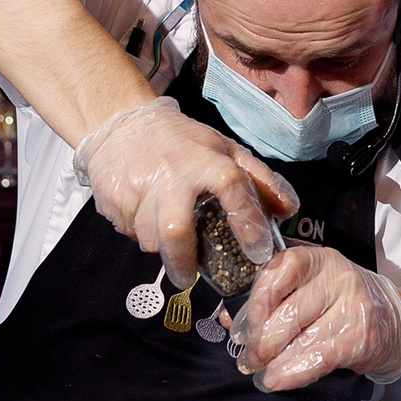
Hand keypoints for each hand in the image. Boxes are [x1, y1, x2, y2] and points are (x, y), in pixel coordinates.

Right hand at [73, 97, 297, 288]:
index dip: (248, 223)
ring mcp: (137, 187)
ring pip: (150, 238)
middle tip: (189, 276)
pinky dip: (141, 233)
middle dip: (183, 262)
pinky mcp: (113, 198)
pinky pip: (129, 231)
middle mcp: (171, 173)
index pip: (232, 188)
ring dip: (162, 247)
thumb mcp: (224, 150)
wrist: (122, 124)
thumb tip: (287, 209)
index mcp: (206, 159)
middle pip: (174, 231)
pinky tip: (146, 217)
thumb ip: (258, 179)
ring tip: (169, 236)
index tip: (256, 253)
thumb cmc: (181, 142)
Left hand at [225, 246, 400, 391]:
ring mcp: (354, 306)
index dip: (257, 301)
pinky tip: (278, 380)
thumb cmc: (342, 303)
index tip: (243, 327)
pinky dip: (292, 373)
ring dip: (273, 363)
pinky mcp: (362, 337)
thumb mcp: (312, 287)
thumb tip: (234, 321)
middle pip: (287, 312)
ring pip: (300, 339)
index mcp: (318, 259)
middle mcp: (338, 277)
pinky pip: (318, 358)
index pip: (280, 270)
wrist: (395, 322)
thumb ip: (275, 297)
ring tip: (260, 373)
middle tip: (247, 358)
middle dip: (260, 342)